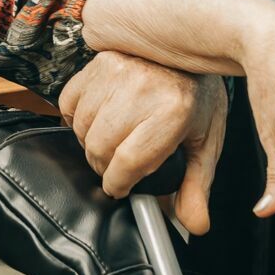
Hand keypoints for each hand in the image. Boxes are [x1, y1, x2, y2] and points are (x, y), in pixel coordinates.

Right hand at [59, 51, 225, 234]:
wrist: (192, 50)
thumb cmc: (197, 97)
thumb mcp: (204, 142)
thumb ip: (196, 186)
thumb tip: (196, 225)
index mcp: (172, 111)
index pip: (127, 163)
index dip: (119, 184)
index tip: (121, 188)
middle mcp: (142, 88)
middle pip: (99, 148)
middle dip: (105, 166)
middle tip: (119, 165)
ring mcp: (118, 71)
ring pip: (82, 128)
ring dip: (92, 142)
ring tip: (113, 140)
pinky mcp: (100, 62)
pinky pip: (70, 101)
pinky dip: (78, 117)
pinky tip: (99, 117)